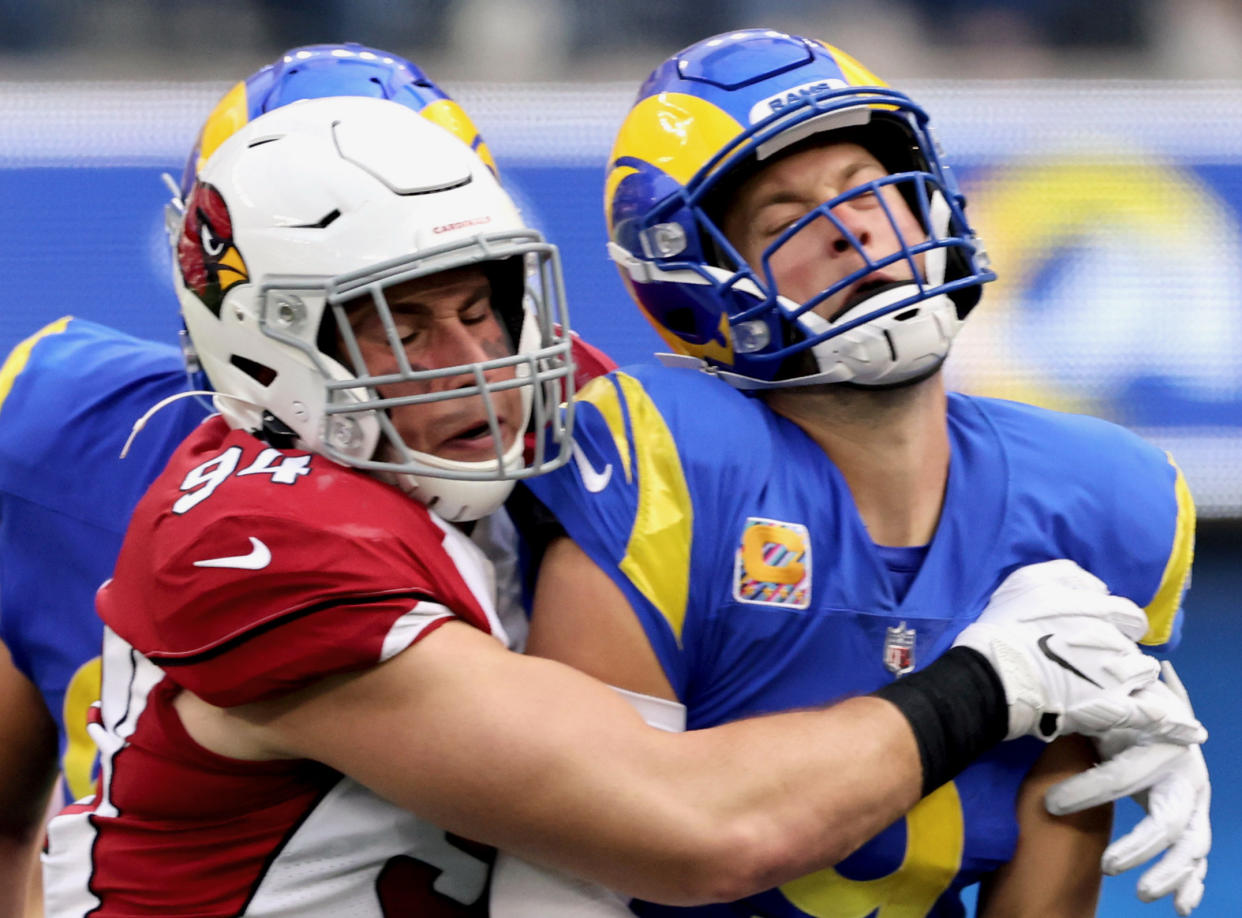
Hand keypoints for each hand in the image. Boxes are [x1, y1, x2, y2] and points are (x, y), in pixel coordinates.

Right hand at [952, 560, 1204, 743]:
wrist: (995, 672)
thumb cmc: (1007, 625)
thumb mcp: (1030, 580)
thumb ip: (1070, 576)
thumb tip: (1098, 587)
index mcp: (1101, 610)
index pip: (1128, 615)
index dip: (1118, 623)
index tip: (1102, 631)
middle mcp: (1117, 641)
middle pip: (1134, 645)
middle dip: (1121, 651)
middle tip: (1097, 661)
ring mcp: (1117, 677)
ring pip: (1144, 673)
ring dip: (1135, 677)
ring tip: (1115, 686)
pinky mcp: (1113, 709)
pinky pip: (1150, 714)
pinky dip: (1167, 720)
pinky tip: (1180, 725)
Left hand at [1046, 662, 1208, 915]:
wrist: (1157, 707)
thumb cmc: (1123, 707)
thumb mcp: (1108, 703)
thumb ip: (1093, 710)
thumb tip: (1064, 712)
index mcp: (1163, 747)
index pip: (1121, 777)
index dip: (1085, 791)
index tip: (1049, 804)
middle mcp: (1186, 778)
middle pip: (1168, 821)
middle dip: (1139, 847)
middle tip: (1107, 866)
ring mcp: (1195, 803)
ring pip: (1191, 845)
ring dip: (1170, 873)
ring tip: (1143, 894)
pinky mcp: (1194, 820)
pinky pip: (1196, 857)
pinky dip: (1191, 884)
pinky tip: (1181, 908)